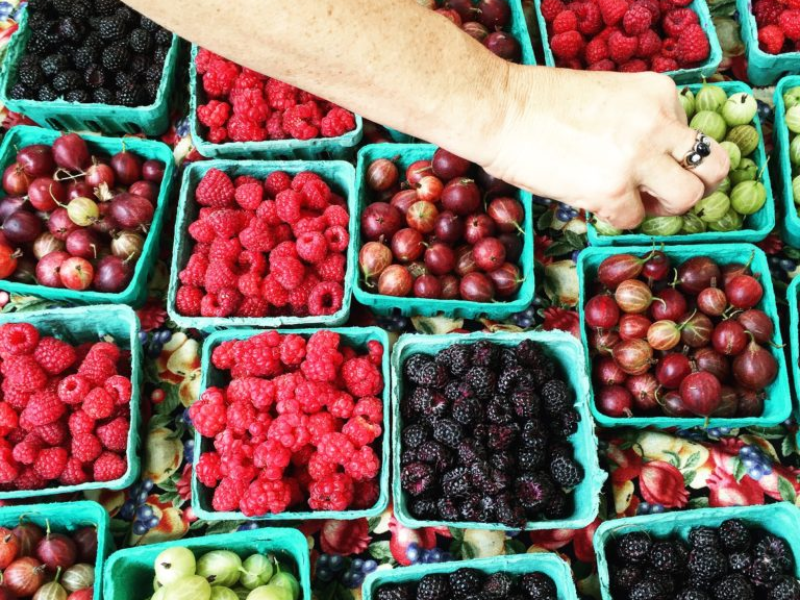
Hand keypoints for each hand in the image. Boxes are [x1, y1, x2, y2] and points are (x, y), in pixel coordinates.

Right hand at [480, 68, 729, 229]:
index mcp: (659, 93)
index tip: (648, 163)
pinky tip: (591, 201)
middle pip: (714, 166)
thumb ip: (637, 120)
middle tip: (667, 193)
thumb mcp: (607, 95)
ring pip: (688, 197)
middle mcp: (659, 123)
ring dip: (664, 207)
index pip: (692, 133)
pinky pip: (634, 220)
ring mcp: (639, 159)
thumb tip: (646, 159)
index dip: (671, 154)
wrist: (500, 109)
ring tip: (633, 202)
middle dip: (695, 184)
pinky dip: (616, 218)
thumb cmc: (538, 102)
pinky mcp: (612, 191)